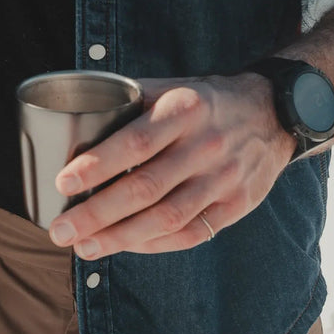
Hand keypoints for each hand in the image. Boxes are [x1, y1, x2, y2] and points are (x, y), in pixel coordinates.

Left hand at [48, 74, 295, 257]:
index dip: (98, 166)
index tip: (63, 182)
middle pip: (145, 189)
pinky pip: (191, 234)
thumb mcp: (171, 87)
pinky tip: (125, 247)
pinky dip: (155, 245)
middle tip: (61, 230)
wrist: (272, 112)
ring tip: (84, 247)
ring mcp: (223, 180)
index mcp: (183, 110)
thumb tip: (77, 114)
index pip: (135, 142)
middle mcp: (205, 146)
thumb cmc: (204, 100)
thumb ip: (130, 99)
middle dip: (97, 214)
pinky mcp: (236, 206)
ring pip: (167, 219)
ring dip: (120, 238)